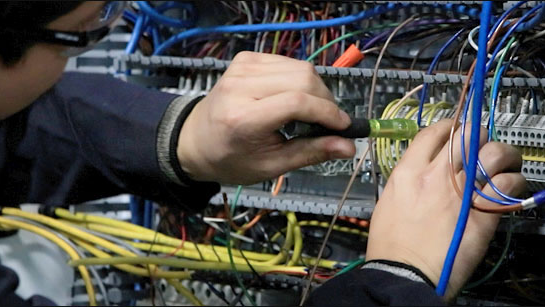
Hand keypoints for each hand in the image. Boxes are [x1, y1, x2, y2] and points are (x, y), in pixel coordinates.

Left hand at [177, 52, 355, 183]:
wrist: (195, 141)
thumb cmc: (232, 159)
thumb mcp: (271, 165)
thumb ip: (311, 152)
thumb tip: (349, 146)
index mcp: (243, 118)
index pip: (296, 102)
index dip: (326, 112)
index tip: (344, 126)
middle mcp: (240, 86)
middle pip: (302, 79)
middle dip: (325, 101)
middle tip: (328, 123)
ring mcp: (242, 68)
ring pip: (299, 67)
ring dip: (315, 90)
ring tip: (311, 113)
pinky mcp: (246, 59)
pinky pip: (288, 62)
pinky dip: (300, 80)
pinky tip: (293, 98)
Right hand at [365, 119, 525, 300]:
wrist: (404, 274)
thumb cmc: (392, 247)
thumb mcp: (389, 203)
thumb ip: (410, 183)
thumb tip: (424, 177)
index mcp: (409, 172)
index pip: (435, 132)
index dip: (452, 126)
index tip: (458, 131)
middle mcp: (436, 175)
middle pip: (469, 134)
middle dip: (481, 136)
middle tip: (485, 148)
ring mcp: (462, 191)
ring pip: (495, 152)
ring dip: (505, 155)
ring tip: (507, 164)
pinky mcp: (483, 212)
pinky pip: (508, 184)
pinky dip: (515, 182)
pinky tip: (513, 189)